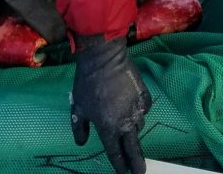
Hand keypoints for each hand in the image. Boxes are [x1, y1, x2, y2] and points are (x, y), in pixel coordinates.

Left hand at [70, 34, 151, 173]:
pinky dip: (140, 111)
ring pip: (138, 126)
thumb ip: (80, 128)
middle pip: (133, 148)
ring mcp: (137, 109)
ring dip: (134, 130)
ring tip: (128, 127)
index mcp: (108, 129)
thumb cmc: (88, 84)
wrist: (104, 58)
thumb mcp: (78, 108)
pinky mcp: (144, 95)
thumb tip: (82, 142)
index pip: (116, 154)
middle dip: (137, 163)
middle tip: (141, 172)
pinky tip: (134, 107)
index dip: (120, 165)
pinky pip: (144, 109)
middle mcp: (125, 123)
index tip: (124, 173)